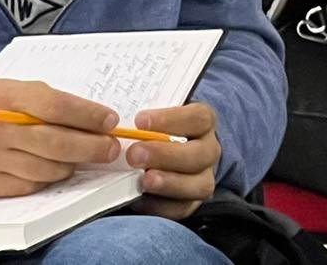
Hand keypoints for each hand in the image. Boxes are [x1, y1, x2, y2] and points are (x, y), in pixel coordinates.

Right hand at [0, 80, 119, 197]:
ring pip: (46, 169)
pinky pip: (30, 186)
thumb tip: (98, 122)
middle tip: (111, 148)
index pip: (56, 107)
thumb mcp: (22, 91)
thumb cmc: (0, 107)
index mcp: (7, 96)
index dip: (88, 115)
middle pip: (55, 142)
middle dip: (92, 147)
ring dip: (71, 164)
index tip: (111, 121)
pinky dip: (48, 179)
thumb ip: (55, 103)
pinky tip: (53, 168)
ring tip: (80, 157)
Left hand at [126, 102, 220, 219]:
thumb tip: (117, 124)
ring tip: (143, 181)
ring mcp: (204, 178)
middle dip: (165, 155)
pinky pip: (182, 209)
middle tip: (134, 154)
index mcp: (204, 123)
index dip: (170, 119)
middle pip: (199, 154)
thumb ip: (144, 123)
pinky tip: (140, 200)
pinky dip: (161, 207)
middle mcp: (209, 151)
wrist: (168, 154)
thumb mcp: (155, 120)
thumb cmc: (156, 132)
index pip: (198, 118)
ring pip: (199, 184)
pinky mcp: (191, 203)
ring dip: (169, 183)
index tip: (139, 121)